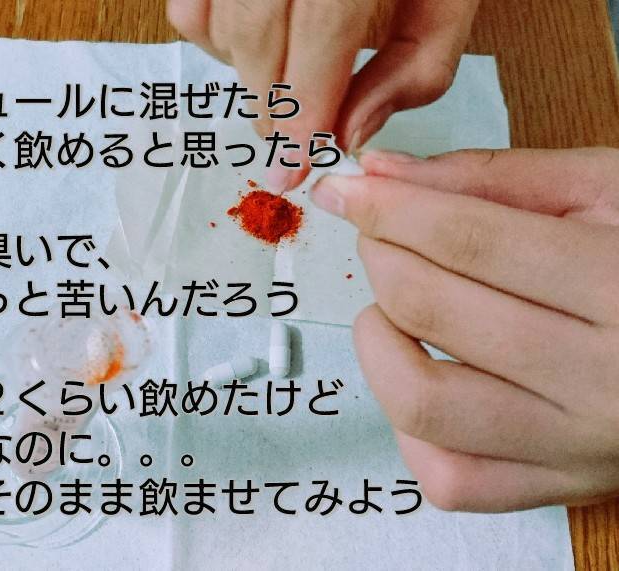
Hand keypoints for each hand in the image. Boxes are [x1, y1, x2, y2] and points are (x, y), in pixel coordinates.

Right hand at [167, 0, 479, 191]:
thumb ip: (416, 67)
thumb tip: (349, 134)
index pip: (320, 29)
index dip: (305, 106)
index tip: (295, 167)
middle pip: (257, 34)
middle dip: (273, 106)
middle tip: (291, 141)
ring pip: (217, 24)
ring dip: (248, 77)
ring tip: (285, 87)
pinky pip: (187, 10)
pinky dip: (214, 44)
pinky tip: (256, 48)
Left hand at [311, 147, 618, 511]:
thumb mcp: (606, 190)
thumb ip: (491, 177)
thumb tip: (382, 173)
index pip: (469, 240)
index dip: (388, 207)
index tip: (346, 189)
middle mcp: (602, 381)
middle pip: (433, 310)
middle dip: (381, 256)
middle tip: (380, 234)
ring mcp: (578, 448)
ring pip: (424, 404)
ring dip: (381, 342)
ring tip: (392, 307)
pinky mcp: (559, 488)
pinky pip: (451, 476)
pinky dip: (410, 426)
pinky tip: (424, 373)